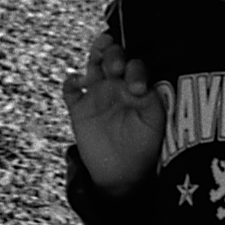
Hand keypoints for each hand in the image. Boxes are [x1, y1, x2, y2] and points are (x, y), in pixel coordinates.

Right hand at [63, 21, 161, 187]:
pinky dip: (70, 81)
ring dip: (96, 53)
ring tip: (99, 51)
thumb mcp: (154, 124)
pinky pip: (70, 89)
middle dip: (114, 54)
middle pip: (114, 56)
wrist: (122, 172)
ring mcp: (98, 94)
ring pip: (93, 64)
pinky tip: (76, 82)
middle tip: (115, 67)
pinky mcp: (79, 108)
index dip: (136, 69)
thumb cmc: (143, 145)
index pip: (136, 66)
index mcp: (137, 86)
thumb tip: (139, 85)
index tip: (136, 88)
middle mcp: (118, 85)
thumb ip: (150, 101)